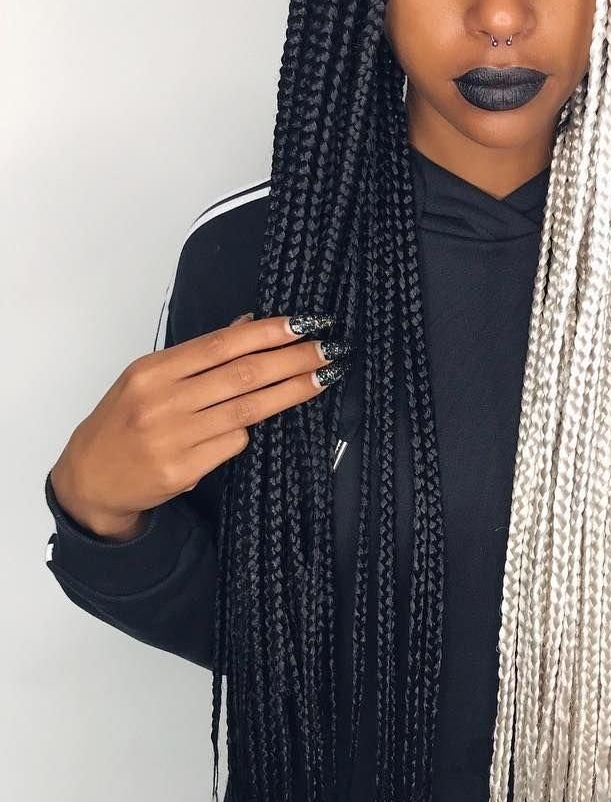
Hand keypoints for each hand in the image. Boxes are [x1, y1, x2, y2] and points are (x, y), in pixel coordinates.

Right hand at [49, 312, 349, 541]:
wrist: (90, 478)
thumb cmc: (125, 421)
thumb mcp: (152, 378)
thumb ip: (200, 355)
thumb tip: (250, 323)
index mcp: (153, 370)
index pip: (222, 344)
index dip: (268, 333)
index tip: (305, 324)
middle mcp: (162, 401)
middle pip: (243, 375)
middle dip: (292, 359)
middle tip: (329, 349)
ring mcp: (172, 438)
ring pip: (246, 410)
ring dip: (291, 391)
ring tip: (323, 377)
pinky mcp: (182, 470)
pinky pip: (233, 443)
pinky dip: (250, 431)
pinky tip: (262, 423)